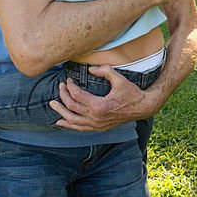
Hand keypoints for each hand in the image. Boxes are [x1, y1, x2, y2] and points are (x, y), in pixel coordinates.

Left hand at [49, 65, 164, 131]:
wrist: (143, 107)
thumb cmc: (131, 92)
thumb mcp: (119, 79)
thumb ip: (104, 70)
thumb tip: (89, 68)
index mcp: (99, 106)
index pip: (76, 95)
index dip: (69, 86)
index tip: (68, 80)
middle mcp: (96, 118)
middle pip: (71, 107)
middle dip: (63, 95)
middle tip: (60, 86)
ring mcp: (97, 125)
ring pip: (72, 120)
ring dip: (61, 112)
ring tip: (53, 104)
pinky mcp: (99, 128)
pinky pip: (80, 128)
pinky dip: (69, 125)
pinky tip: (61, 121)